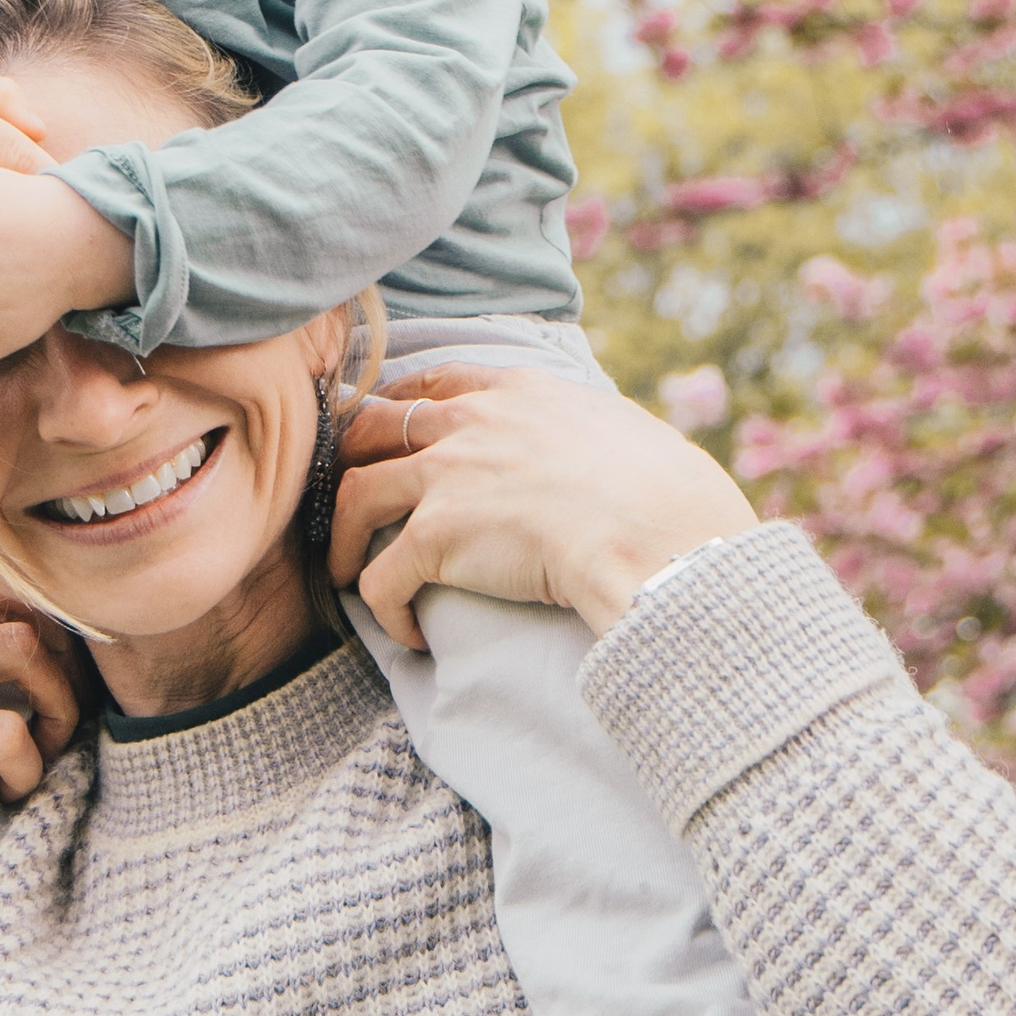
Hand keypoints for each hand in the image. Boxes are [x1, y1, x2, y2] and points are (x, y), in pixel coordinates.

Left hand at [327, 365, 757, 649]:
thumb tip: (607, 451)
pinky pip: (382, 579)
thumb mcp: (625, 431)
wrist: (660, 536)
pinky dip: (384, 608)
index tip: (389, 436)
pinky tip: (408, 632)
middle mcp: (471, 421)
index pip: (434, 383)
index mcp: (518, 391)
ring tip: (354, 574)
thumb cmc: (669, 497)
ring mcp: (448, 475)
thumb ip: (591, 431)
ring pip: (354, 496)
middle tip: (352, 502)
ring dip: (345, 539)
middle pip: (372, 424)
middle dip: (350, 460)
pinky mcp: (437, 536)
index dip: (399, 408)